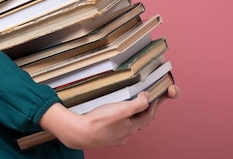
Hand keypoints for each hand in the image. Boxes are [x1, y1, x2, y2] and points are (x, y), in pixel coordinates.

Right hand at [39, 84, 179, 149]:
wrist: (79, 132)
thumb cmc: (99, 122)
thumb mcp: (122, 109)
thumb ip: (137, 104)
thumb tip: (147, 97)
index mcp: (131, 127)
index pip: (148, 116)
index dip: (152, 105)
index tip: (153, 95)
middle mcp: (125, 134)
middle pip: (139, 122)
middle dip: (142, 111)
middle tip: (143, 100)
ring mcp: (114, 136)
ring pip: (126, 125)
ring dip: (129, 115)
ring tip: (126, 105)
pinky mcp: (104, 135)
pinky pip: (115, 127)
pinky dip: (117, 120)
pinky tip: (110, 114)